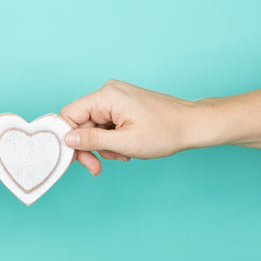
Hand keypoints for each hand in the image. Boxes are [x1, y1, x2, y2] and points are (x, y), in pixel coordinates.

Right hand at [60, 80, 212, 175]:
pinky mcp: (121, 104)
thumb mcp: (125, 142)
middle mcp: (107, 92)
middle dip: (87, 147)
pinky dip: (110, 139)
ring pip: (92, 126)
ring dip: (102, 145)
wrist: (193, 124)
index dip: (66, 138)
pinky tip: (124, 148)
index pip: (69, 114)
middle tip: (95, 168)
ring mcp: (115, 97)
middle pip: (80, 122)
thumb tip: (66, 139)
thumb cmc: (165, 132)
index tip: (73, 160)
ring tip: (121, 155)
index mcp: (106, 96)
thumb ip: (92, 140)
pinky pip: (104, 123)